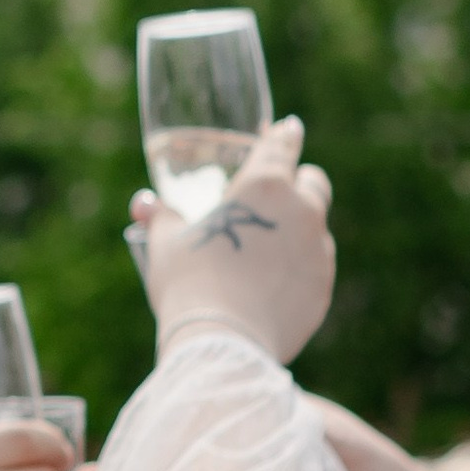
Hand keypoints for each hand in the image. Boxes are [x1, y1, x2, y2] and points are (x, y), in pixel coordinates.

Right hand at [137, 118, 334, 365]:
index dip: (283, 134)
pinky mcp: (323, 287)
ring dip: (296, 231)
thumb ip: (162, 216)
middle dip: (297, 184)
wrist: (222, 341)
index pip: (283, 143)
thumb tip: (147, 206)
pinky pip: (314, 268)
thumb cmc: (188, 282)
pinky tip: (269, 286)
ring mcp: (318, 250)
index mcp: (264, 185)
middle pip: (313, 182)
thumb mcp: (166, 241)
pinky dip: (297, 269)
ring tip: (261, 253)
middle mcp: (301, 211)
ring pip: (315, 228)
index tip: (286, 129)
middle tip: (272, 200)